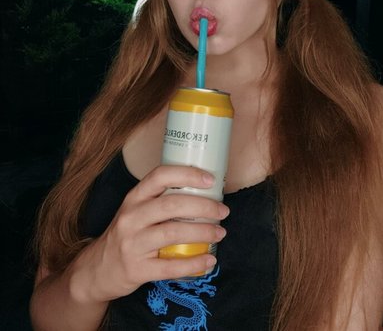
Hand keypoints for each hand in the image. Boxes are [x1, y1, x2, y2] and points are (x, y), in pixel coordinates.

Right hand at [75, 165, 228, 302]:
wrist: (96, 270)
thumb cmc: (126, 234)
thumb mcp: (135, 211)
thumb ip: (160, 201)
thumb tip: (203, 192)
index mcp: (134, 198)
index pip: (159, 176)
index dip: (187, 174)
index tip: (210, 179)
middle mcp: (131, 217)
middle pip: (171, 205)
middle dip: (203, 206)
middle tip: (223, 211)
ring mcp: (132, 244)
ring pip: (172, 233)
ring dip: (202, 233)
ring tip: (220, 233)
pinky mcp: (136, 269)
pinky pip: (169, 267)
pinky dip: (193, 264)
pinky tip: (209, 260)